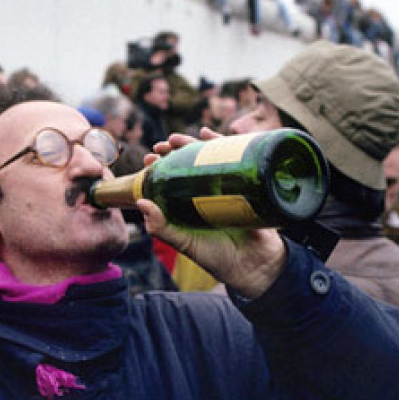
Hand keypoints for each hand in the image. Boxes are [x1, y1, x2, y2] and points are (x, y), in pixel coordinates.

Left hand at [138, 130, 286, 297]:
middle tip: (161, 146)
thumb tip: (142, 203)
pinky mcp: (245, 183)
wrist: (256, 265)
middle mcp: (205, 194)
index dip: (159, 168)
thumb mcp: (186, 243)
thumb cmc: (218, 258)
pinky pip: (234, 158)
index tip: (149, 160)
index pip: (170, 180)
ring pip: (207, 158)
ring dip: (191, 143)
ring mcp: (225, 187)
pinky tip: (208, 134)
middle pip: (187, 164)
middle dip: (172, 151)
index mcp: (187, 206)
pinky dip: (221, 142)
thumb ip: (162, 228)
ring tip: (177, 138)